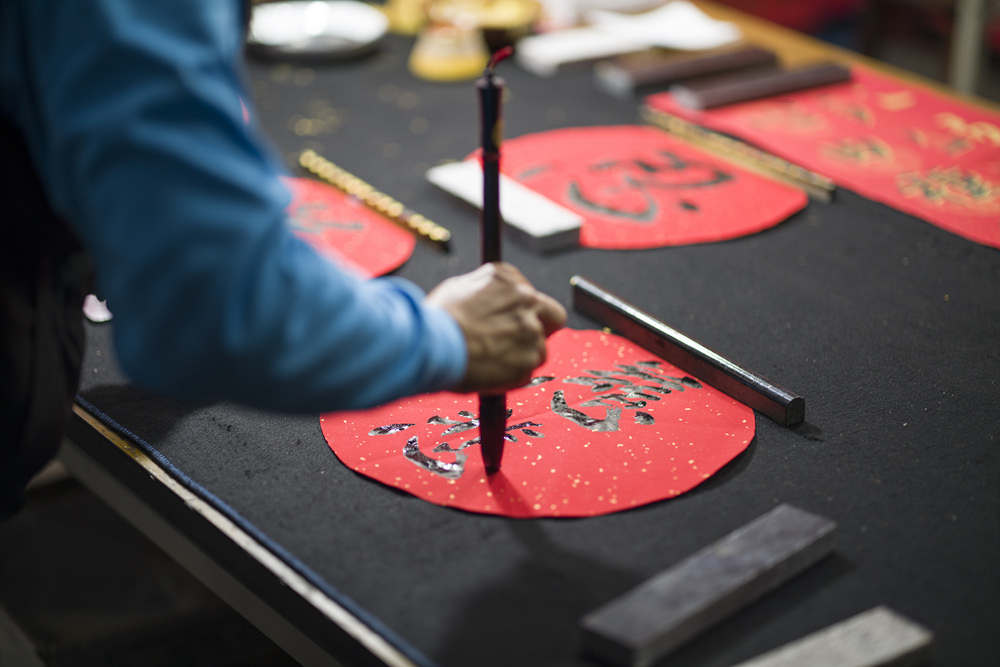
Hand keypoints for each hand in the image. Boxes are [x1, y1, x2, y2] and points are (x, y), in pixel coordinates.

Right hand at [426, 262, 565, 393]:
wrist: (432, 343)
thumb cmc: (439, 318)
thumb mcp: (460, 287)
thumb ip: (486, 293)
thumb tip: (487, 301)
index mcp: (509, 280)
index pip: (531, 295)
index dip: (523, 312)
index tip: (511, 323)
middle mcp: (526, 301)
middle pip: (553, 317)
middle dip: (542, 330)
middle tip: (520, 343)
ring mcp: (530, 332)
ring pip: (540, 349)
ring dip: (521, 357)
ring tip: (492, 361)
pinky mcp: (528, 360)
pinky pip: (527, 371)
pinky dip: (512, 376)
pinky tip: (490, 372)